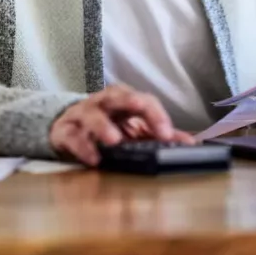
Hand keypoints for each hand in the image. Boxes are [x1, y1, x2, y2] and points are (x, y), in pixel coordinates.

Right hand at [49, 84, 196, 165]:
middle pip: (116, 95)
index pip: (143, 100)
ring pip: (91, 114)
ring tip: (114, 140)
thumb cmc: (106, 126)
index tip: (167, 134)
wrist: (67, 130)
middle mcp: (103, 103)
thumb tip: (190, 144)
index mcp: (124, 100)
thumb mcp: (133, 130)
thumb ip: (157, 135)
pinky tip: (93, 159)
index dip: (156, 114)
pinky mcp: (65, 131)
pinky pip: (72, 136)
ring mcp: (82, 115)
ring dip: (103, 125)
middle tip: (140, 108)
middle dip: (130, 101)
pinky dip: (82, 147)